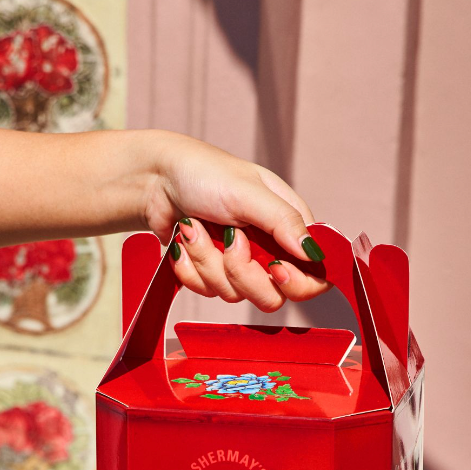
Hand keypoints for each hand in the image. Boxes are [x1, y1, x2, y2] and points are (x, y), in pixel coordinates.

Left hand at [141, 130, 329, 311]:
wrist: (155, 179)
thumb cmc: (204, 173)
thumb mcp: (248, 191)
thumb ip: (283, 221)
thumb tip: (313, 253)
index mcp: (288, 228)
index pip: (314, 277)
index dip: (297, 282)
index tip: (274, 267)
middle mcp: (268, 251)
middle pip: (272, 296)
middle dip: (241, 271)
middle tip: (229, 238)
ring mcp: (239, 266)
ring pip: (234, 296)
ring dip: (208, 260)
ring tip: (196, 226)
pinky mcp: (212, 275)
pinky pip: (206, 292)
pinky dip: (189, 267)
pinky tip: (184, 240)